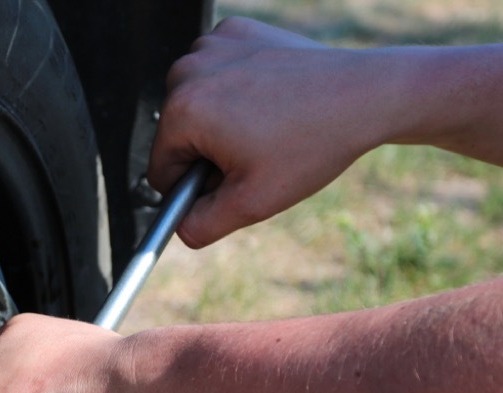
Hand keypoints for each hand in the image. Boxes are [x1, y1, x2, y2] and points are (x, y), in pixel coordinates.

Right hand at [149, 17, 387, 246]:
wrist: (366, 93)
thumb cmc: (311, 145)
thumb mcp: (251, 204)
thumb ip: (201, 226)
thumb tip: (178, 228)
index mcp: (182, 112)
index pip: (161, 170)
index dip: (196, 186)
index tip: (236, 177)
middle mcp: (186, 70)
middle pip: (175, 134)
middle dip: (207, 151)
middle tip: (257, 151)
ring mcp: (210, 44)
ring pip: (193, 104)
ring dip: (219, 120)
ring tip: (265, 123)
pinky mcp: (233, 30)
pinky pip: (215, 72)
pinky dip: (235, 85)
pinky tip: (269, 94)